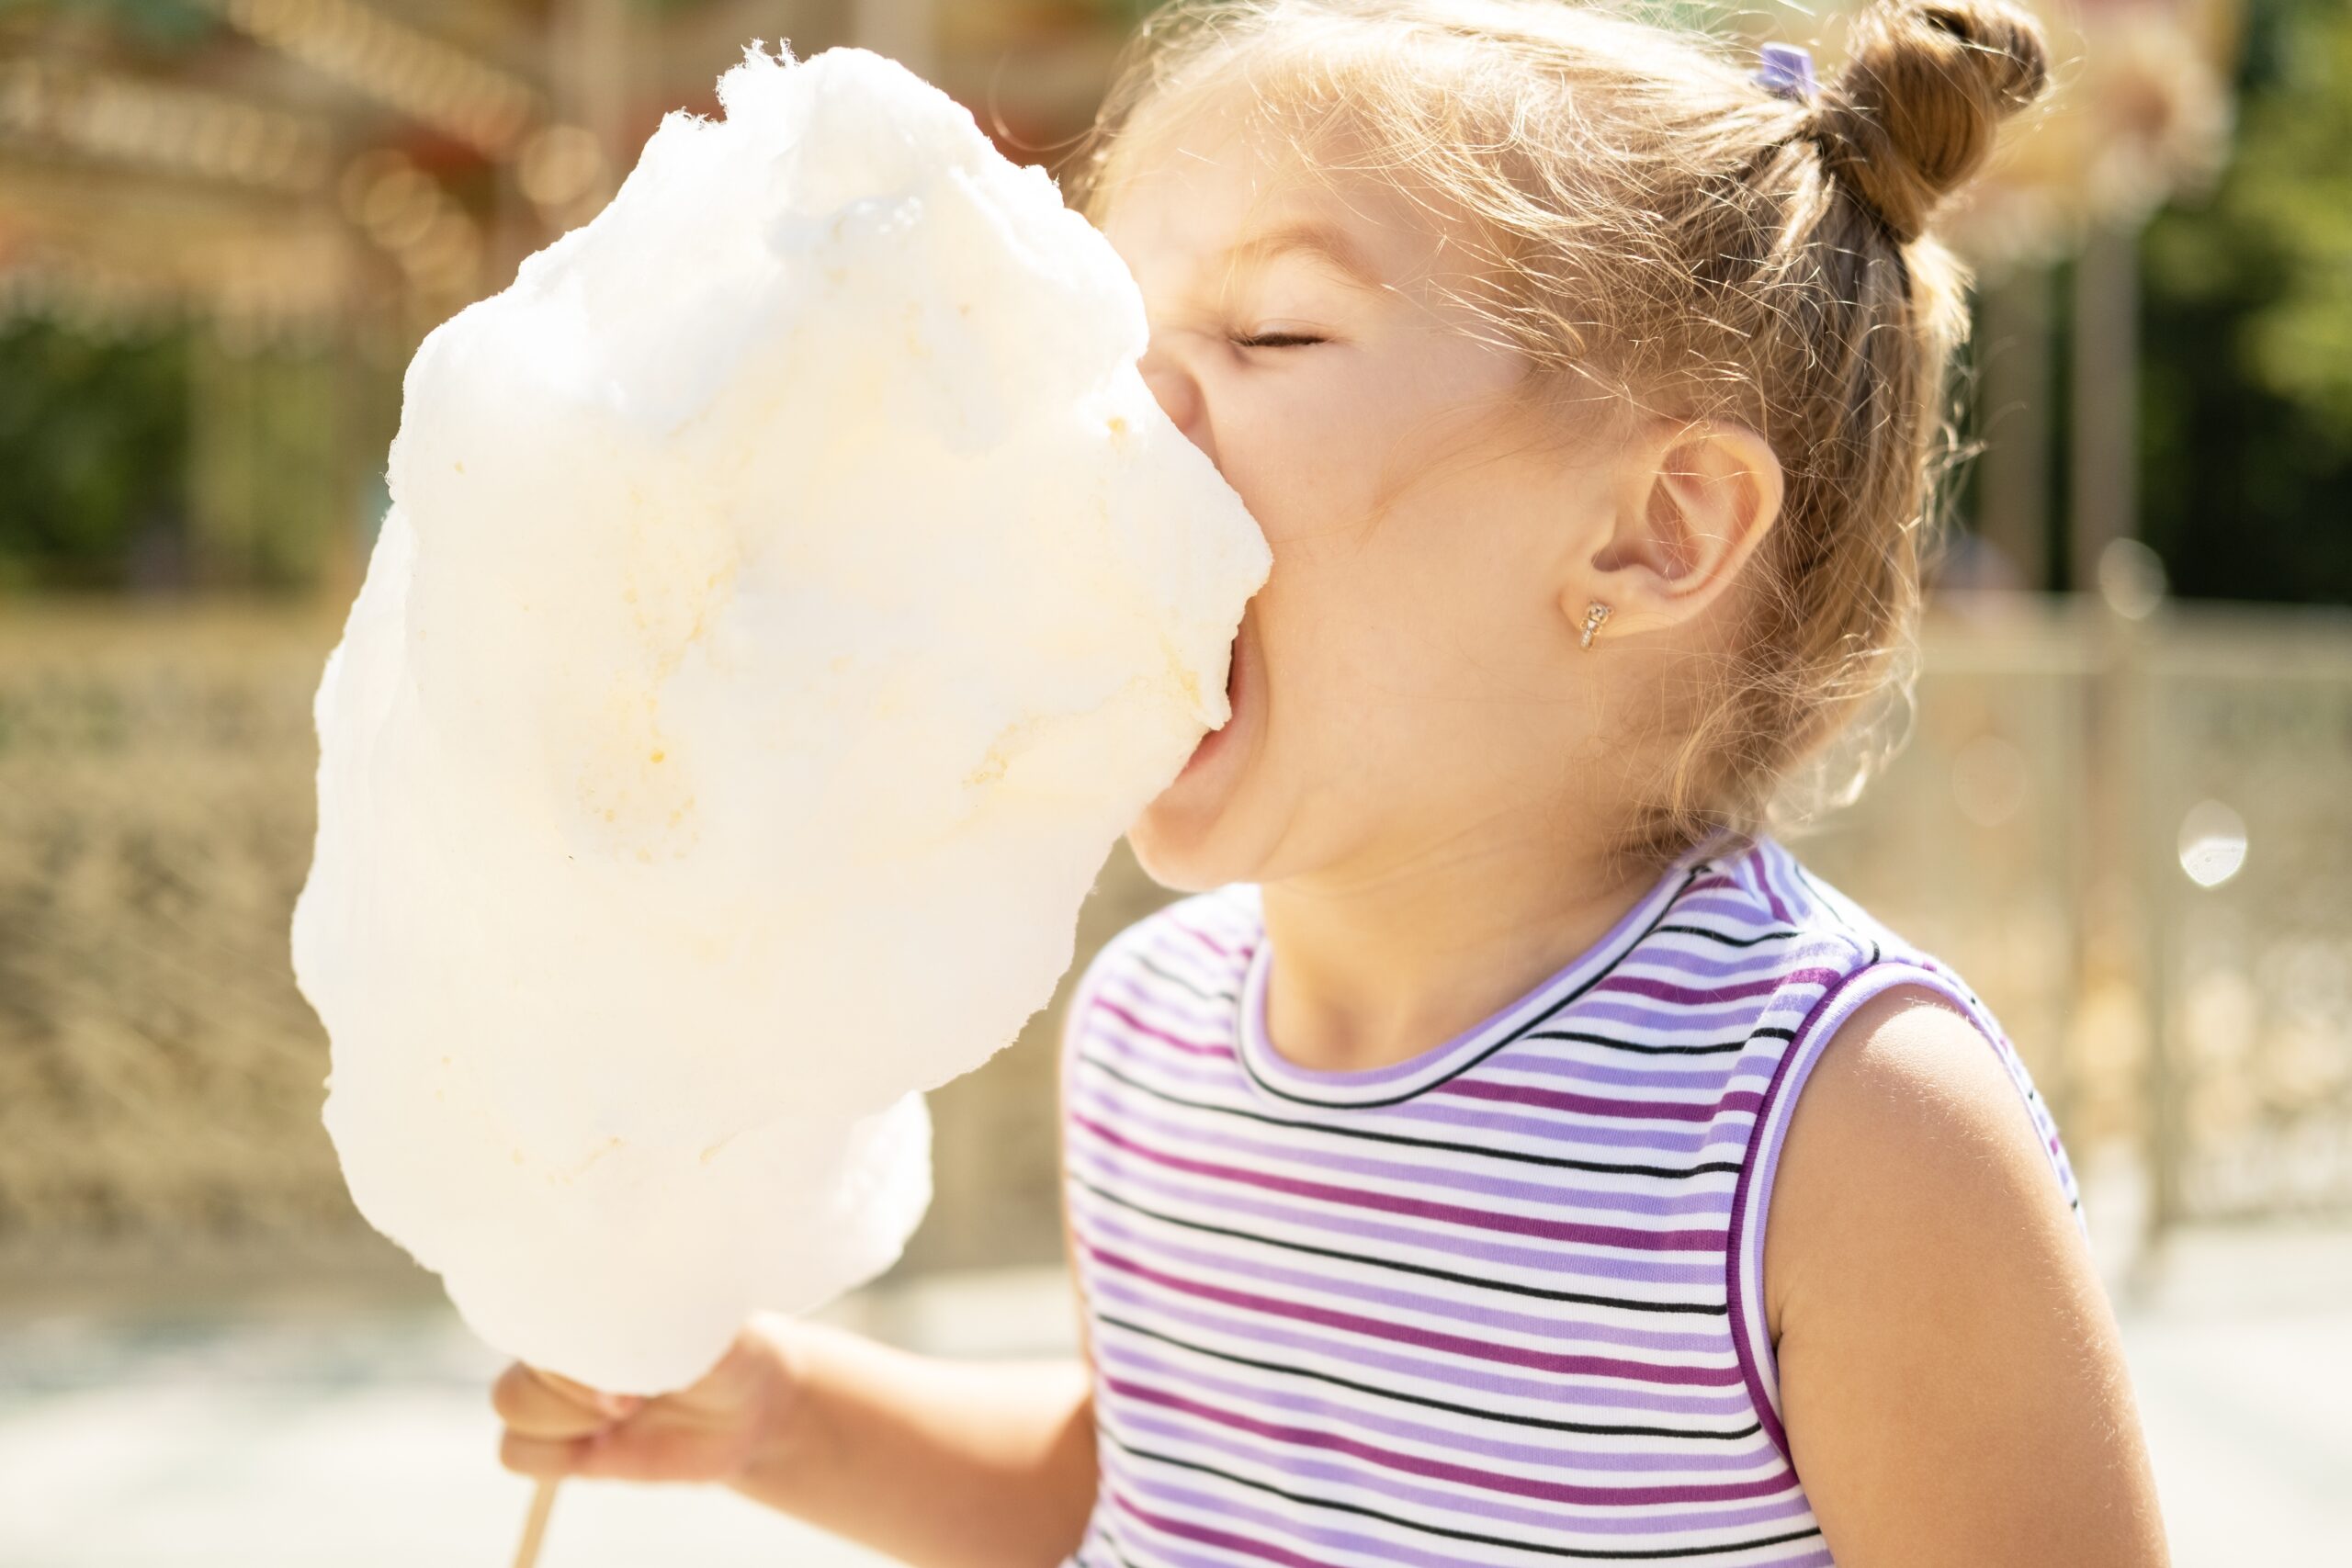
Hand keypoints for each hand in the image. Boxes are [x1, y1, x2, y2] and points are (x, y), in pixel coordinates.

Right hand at [492, 1317, 799, 1483]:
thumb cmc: (728, 1347)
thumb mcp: (706, 1324)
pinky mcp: (558, 1440)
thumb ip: (661, 1315)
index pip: (532, 1295)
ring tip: (628, 1412)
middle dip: (578, 1383)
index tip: (627, 1351)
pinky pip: (516, 1452)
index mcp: (590, 1288)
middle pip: (521, 1350)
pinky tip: (606, 1443)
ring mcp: (555, 1388)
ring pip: (510, 1402)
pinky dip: (558, 1454)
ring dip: (569, 1418)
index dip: (572, 1332)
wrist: (749, 1407)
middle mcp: (563, 1333)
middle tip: (637, 1394)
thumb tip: (614, 1331)